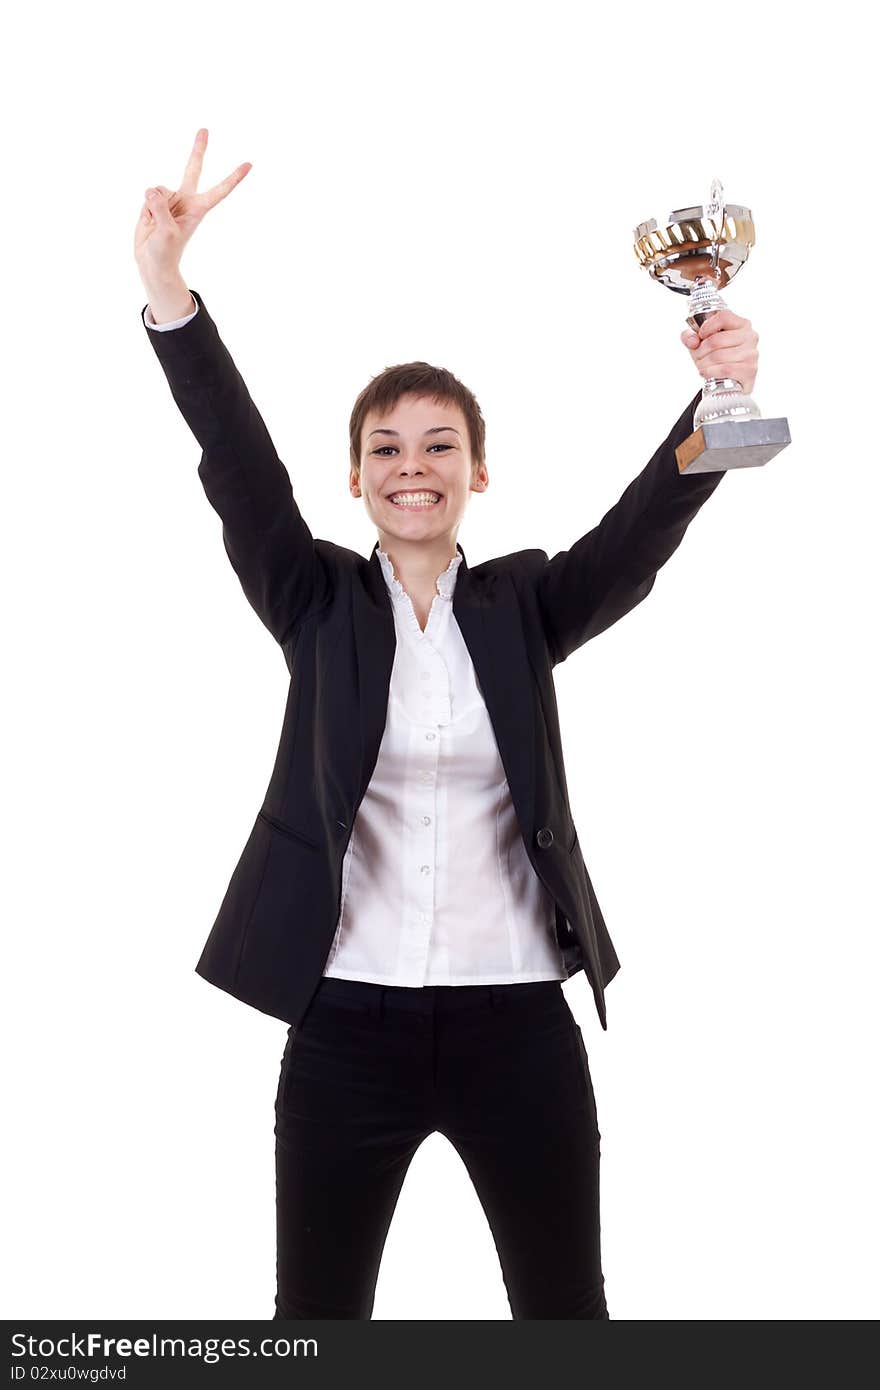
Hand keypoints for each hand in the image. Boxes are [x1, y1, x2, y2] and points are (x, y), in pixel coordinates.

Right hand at [133, 128, 251, 281]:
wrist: (153, 261)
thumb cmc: (166, 252)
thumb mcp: (166, 233)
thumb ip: (160, 209)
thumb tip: (151, 190)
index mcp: (198, 209)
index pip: (219, 191)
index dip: (233, 178)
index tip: (249, 165)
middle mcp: (186, 200)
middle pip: (192, 169)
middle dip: (198, 150)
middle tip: (205, 129)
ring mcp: (170, 199)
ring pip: (159, 188)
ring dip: (153, 205)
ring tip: (156, 224)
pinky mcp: (155, 201)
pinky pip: (148, 194)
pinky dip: (145, 207)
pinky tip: (149, 220)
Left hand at [681, 309, 758, 395]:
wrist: (729, 382)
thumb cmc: (718, 359)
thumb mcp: (701, 344)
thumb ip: (690, 337)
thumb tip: (691, 340)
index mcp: (741, 324)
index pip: (723, 316)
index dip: (707, 326)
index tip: (701, 336)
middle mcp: (750, 337)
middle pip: (716, 340)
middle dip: (700, 351)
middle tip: (698, 356)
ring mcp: (751, 354)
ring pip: (718, 356)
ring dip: (704, 363)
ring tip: (703, 366)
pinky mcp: (749, 370)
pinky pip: (725, 369)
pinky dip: (710, 372)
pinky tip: (707, 373)